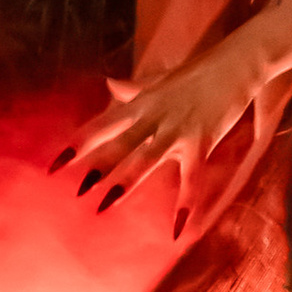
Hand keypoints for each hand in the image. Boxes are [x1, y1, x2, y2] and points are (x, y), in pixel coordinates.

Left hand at [54, 0, 291, 239]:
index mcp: (142, 103)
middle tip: (76, 192)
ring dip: (126, 182)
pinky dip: (184, 202)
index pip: (103, 125)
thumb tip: (108, 82)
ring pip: (145, 159)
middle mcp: (154, 116)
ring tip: (105, 206)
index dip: (79, 144)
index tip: (55, 164)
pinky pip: (190, 176)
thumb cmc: (198, 73)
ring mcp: (177, 128)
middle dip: (98, 168)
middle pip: (119, 144)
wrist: (237, 63)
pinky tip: (178, 227)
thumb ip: (133, 88)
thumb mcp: (160, 80)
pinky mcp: (202, 139)